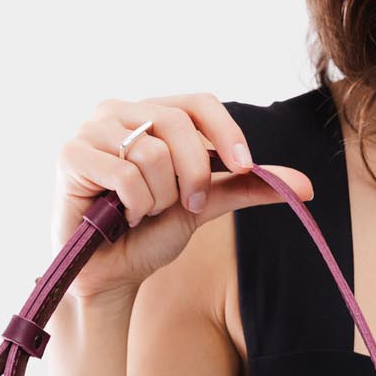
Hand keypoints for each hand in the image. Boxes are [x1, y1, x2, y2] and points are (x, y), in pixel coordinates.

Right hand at [53, 93, 313, 301]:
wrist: (110, 273)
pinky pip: (124, 172)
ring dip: (157, 198)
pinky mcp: (71, 153)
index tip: (245, 167)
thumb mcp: (204, 206)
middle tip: (183, 205)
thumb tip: (305, 187)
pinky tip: (120, 216)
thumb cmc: (149, 235)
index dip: (226, 132)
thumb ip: (246, 188)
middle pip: (178, 123)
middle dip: (192, 176)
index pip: (199, 102)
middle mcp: (120, 111)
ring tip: (140, 212)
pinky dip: (133, 205)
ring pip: (152, 152)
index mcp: (153, 115)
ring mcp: (91, 129)